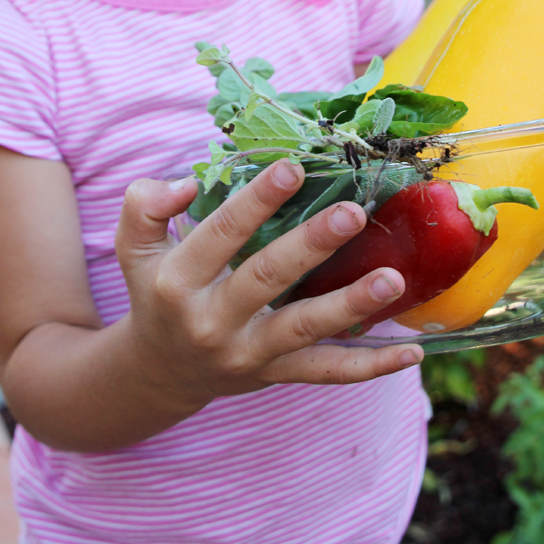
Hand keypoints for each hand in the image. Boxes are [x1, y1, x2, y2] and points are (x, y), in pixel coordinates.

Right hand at [115, 159, 422, 411]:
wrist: (158, 372)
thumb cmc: (156, 291)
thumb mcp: (134, 247)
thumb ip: (145, 205)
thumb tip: (187, 184)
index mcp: (177, 282)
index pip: (220, 234)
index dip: (256, 200)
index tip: (293, 167)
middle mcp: (212, 322)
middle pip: (266, 278)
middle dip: (312, 245)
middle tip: (353, 212)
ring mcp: (248, 354)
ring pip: (304, 330)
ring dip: (351, 305)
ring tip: (393, 278)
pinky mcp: (276, 375)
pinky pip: (326, 373)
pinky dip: (369, 367)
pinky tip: (410, 353)